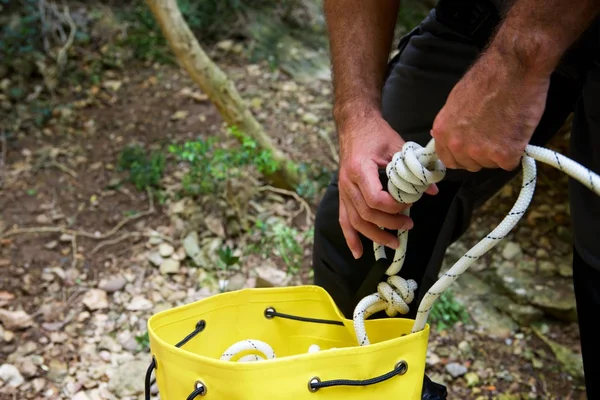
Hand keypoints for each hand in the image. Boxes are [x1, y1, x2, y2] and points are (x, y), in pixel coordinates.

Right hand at [337, 114, 437, 258]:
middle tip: (409, 225)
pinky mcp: (343, 195)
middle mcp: (348, 183)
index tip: (409, 205)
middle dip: (389, 224)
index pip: (375, 199)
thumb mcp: (398, 146)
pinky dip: (351, 238)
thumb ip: (413, 169)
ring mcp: (343, 190)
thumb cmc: (376, 133)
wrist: (354, 125)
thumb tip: (432, 190)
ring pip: (355, 221)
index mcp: (360, 169)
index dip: (393, 208)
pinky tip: (358, 252)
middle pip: (366, 214)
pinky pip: (344, 220)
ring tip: (394, 244)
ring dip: (374, 236)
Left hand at [431, 48, 550, 171]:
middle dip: (482, 154)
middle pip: (470, 164)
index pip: (448, 159)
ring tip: (507, 127)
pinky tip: (517, 132)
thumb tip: (443, 135)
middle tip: (496, 134)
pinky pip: (509, 163)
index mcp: (443, 131)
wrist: (514, 67)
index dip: (463, 156)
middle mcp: (457, 144)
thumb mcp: (456, 101)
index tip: (473, 149)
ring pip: (490, 164)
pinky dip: (516, 151)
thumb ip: (451, 124)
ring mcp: (480, 151)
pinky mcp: (504, 154)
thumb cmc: (488, 78)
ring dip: (500, 153)